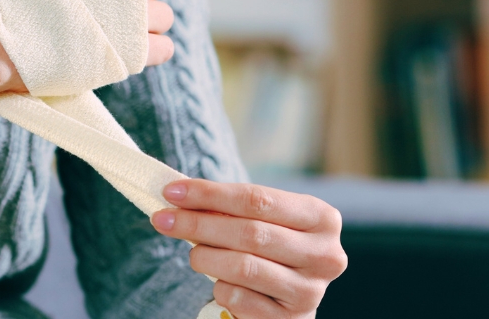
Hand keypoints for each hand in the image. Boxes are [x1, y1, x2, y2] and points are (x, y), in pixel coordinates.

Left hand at [151, 179, 346, 318]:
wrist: (289, 296)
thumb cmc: (272, 248)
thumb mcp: (263, 221)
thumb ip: (231, 208)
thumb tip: (178, 195)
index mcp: (322, 218)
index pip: (257, 199)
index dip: (211, 194)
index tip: (172, 191)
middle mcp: (325, 255)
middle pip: (250, 232)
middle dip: (198, 224)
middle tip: (163, 219)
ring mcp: (311, 291)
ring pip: (243, 267)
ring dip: (205, 257)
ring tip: (193, 254)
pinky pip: (239, 298)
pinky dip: (220, 287)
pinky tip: (220, 282)